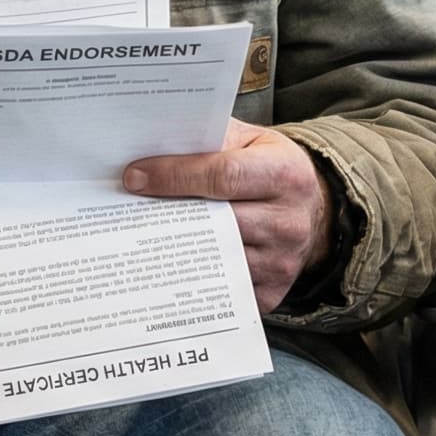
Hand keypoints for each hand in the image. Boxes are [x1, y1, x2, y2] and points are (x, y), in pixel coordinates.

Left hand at [125, 118, 332, 312]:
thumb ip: (210, 141)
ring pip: (212, 260)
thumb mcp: (251, 142)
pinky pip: (218, 290)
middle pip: (214, 222)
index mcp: (286, 174)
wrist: (312, 212)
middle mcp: (289, 222)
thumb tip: (152, 149)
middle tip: (124, 208)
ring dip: (171, 249)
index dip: (174, 176)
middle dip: (165, 214)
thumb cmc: (270, 170)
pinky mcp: (270, 294)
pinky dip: (188, 278)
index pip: (222, 176)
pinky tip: (164, 264)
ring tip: (137, 235)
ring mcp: (281, 263)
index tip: (134, 177)